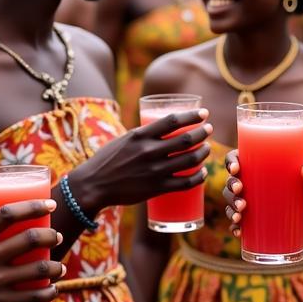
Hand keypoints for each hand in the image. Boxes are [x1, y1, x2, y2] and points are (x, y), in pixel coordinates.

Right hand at [0, 199, 65, 301]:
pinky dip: (49, 292)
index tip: (50, 204)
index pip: (7, 213)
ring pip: (38, 268)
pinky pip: (33, 296)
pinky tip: (53, 289)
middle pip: (30, 238)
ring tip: (58, 267)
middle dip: (50, 236)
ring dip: (54, 266)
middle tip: (56, 237)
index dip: (33, 206)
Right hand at [72, 110, 212, 208]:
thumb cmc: (107, 160)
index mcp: (140, 136)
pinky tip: (203, 172)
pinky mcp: (157, 188)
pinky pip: (185, 183)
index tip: (203, 113)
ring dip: (203, 152)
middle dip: (202, 132)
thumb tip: (163, 130)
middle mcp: (149, 152)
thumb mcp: (124, 140)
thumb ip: (143, 135)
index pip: (173, 121)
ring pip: (190, 160)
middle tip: (208, 129)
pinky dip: (199, 177)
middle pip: (186, 139)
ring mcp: (154, 171)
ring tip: (207, 148)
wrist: (93, 185)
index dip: (192, 116)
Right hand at [223, 155, 302, 248]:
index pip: (243, 158)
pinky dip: (234, 226)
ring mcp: (255, 206)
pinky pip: (238, 224)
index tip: (236, 168)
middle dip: (231, 185)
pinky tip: (238, 230)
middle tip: (240, 190)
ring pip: (232, 200)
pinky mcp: (256, 225)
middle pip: (233, 180)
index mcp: (268, 170)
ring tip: (240, 212)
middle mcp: (257, 186)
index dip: (232, 160)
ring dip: (230, 205)